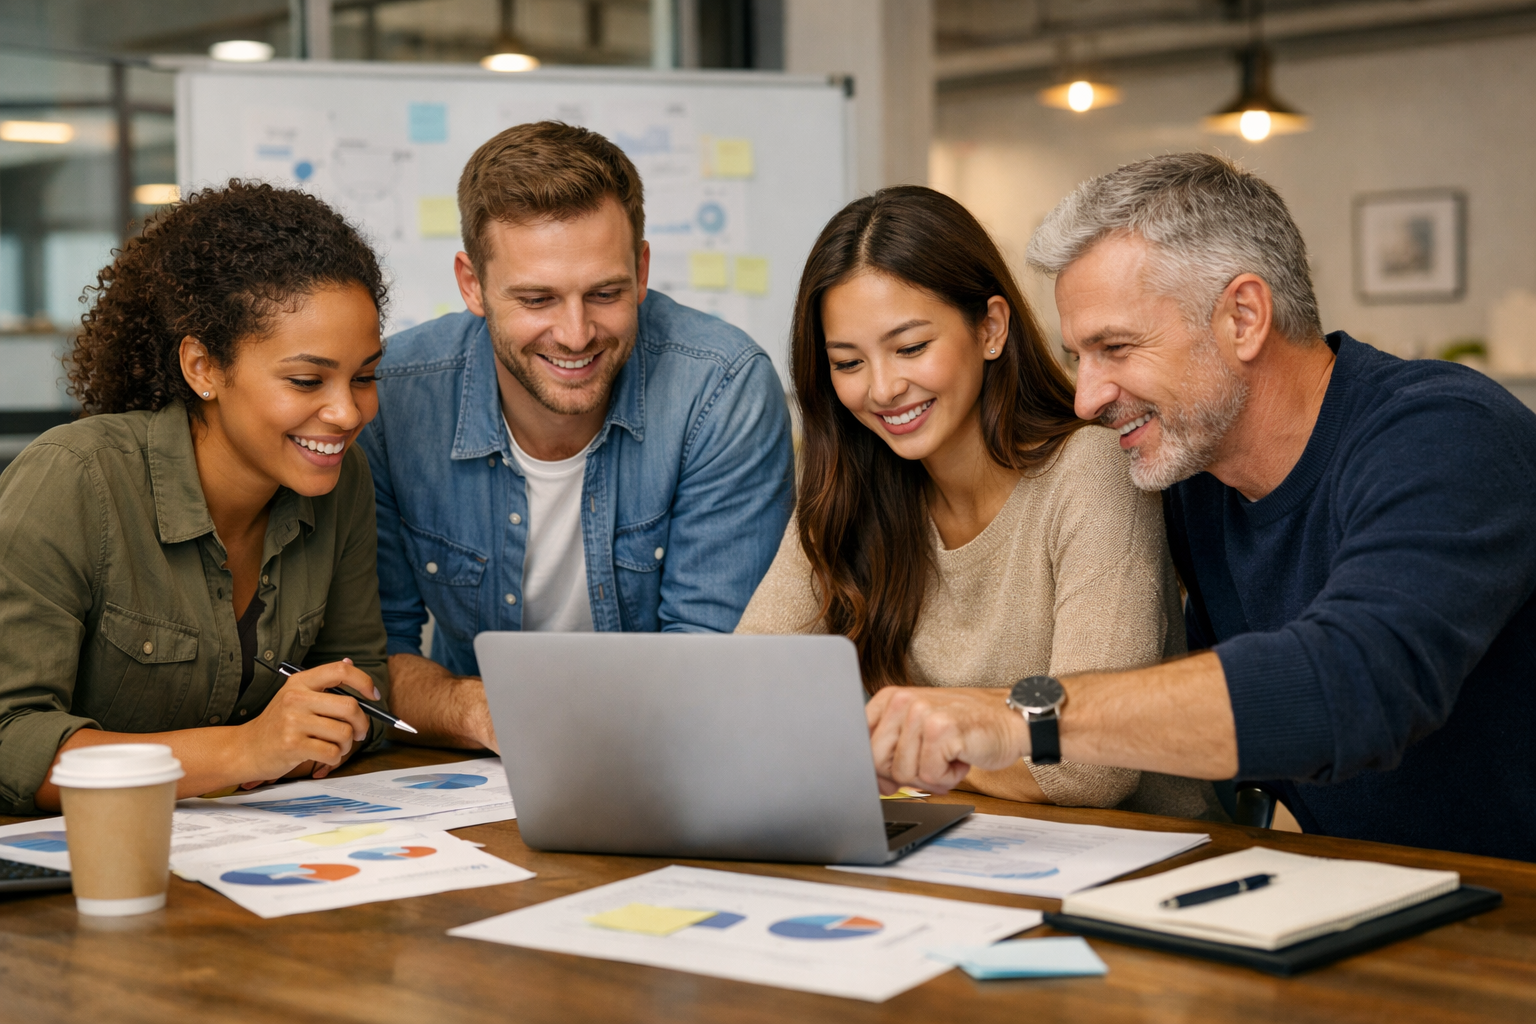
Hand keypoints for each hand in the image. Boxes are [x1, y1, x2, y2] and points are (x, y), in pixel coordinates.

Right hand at [235, 660, 374, 783]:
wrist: (245, 748)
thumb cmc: (277, 724)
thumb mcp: (295, 696)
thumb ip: (323, 683)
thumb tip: (350, 662)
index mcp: (300, 681)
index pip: (341, 671)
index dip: (364, 682)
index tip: (373, 696)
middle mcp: (296, 698)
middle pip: (350, 706)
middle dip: (362, 723)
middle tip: (360, 732)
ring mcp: (293, 721)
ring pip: (344, 733)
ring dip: (346, 745)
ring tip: (335, 746)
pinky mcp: (293, 745)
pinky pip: (332, 752)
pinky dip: (335, 758)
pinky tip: (324, 756)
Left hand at [866, 686, 1028, 794]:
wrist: (1011, 721)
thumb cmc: (967, 728)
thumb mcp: (921, 731)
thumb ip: (893, 752)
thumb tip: (876, 784)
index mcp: (891, 698)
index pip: (861, 743)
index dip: (876, 768)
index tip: (891, 776)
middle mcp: (902, 701)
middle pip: (877, 762)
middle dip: (906, 774)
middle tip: (931, 764)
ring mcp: (920, 714)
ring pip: (904, 773)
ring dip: (931, 776)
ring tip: (949, 756)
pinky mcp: (941, 730)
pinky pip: (930, 776)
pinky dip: (948, 778)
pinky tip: (961, 759)